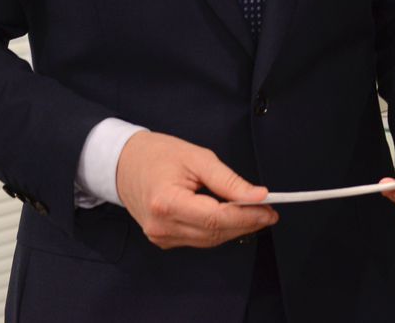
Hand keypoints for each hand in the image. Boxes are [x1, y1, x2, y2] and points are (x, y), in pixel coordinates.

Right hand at [115, 131, 277, 248]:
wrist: (124, 163)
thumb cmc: (159, 154)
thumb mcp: (198, 158)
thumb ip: (229, 180)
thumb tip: (257, 196)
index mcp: (166, 202)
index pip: (215, 218)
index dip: (246, 216)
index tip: (269, 208)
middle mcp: (161, 226)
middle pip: (214, 232)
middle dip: (246, 222)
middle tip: (270, 210)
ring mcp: (160, 236)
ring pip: (209, 239)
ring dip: (236, 228)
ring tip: (257, 212)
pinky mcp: (164, 238)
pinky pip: (199, 239)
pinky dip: (219, 229)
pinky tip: (233, 216)